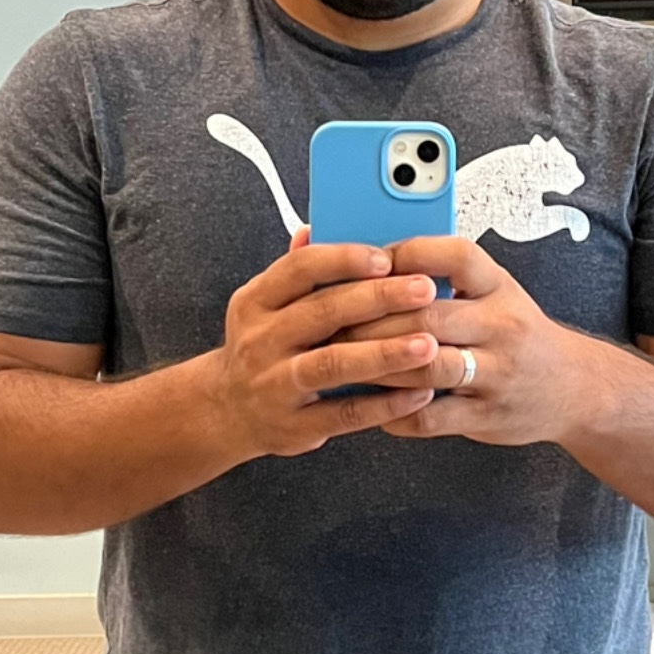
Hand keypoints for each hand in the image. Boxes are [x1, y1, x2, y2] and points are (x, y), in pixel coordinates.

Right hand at [210, 231, 443, 458]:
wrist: (226, 411)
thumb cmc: (261, 349)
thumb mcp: (264, 304)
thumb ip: (296, 271)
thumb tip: (317, 226)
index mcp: (256, 302)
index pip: (299, 269)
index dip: (345, 260)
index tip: (387, 258)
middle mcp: (262, 341)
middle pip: (323, 313)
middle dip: (378, 299)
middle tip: (424, 290)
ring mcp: (276, 385)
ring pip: (333, 364)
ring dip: (384, 353)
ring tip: (427, 344)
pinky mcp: (295, 426)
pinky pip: (345, 414)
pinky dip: (385, 404)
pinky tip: (419, 392)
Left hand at [322, 232, 592, 446]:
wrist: (573, 387)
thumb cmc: (515, 333)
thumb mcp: (493, 293)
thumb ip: (442, 278)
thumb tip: (370, 258)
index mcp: (499, 287)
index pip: (455, 256)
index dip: (406, 254)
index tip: (367, 261)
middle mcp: (503, 326)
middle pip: (428, 316)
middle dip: (372, 320)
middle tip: (330, 322)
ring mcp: (498, 374)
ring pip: (426, 367)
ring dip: (378, 366)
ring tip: (342, 362)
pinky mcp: (489, 415)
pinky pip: (432, 417)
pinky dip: (396, 413)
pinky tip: (372, 405)